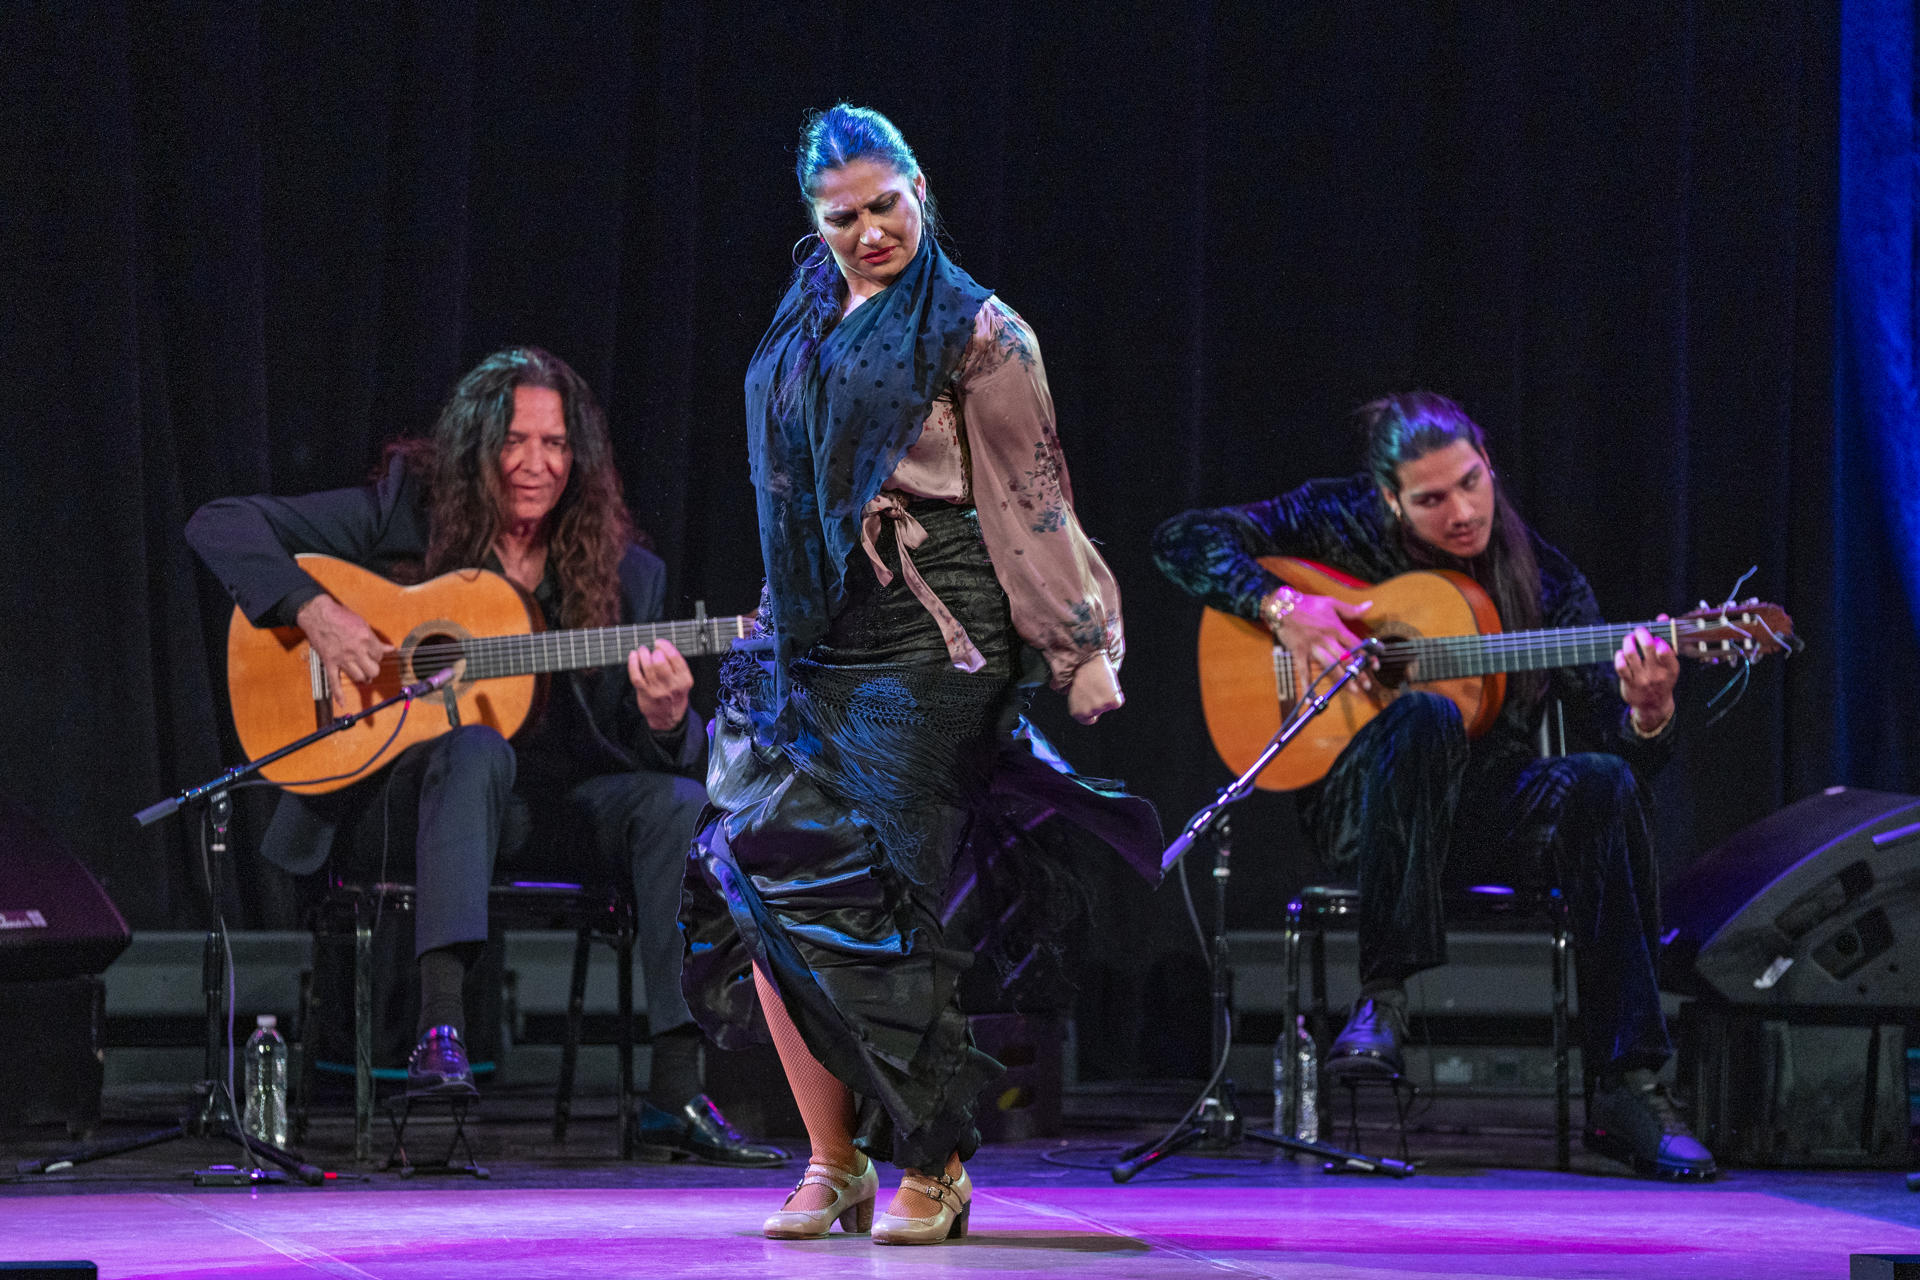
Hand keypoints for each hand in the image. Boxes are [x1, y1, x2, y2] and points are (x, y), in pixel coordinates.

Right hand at [296, 594, 393, 711]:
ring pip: (358, 677)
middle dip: (373, 670)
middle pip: (373, 670)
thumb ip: (375, 639)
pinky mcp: (329, 663)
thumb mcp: (362, 624)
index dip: (378, 656)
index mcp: (366, 639)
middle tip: (370, 667)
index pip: (380, 655)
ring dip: (362, 678)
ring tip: (362, 676)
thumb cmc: (340, 616)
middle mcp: (356, 651)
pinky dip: (339, 694)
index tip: (374, 654)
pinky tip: (343, 703)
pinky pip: (334, 682)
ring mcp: (342, 658)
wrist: (317, 614)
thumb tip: (391, 648)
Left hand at [628, 640, 692, 732]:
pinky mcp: (645, 693)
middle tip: (651, 650)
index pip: (675, 658)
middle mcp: (672, 685)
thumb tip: (662, 646)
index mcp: (684, 680)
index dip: (665, 646)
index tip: (659, 642)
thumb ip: (676, 666)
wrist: (667, 717)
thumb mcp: (683, 682)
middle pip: (660, 662)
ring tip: (642, 650)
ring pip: (647, 667)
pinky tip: (633, 656)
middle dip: (654, 651)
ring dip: (643, 654)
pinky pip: (636, 675)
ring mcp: (657, 690)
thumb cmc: (674, 695)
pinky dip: (633, 663)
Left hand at [1067, 652, 1123, 724]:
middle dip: (1099, 701)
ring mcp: (1100, 708)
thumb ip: (1076, 700)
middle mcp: (1088, 712)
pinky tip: (1108, 683)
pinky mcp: (1112, 701)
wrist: (1085, 661)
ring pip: (1109, 705)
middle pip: (1099, 711)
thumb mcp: (1071, 690)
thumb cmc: (1078, 672)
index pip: (1088, 720)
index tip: (1091, 700)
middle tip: (1095, 688)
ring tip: (1100, 683)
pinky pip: (1118, 701)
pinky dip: (1116, 693)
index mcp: (1076, 712)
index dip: (1091, 709)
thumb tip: (1065, 695)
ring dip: (1107, 696)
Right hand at [1270, 590, 1374, 691]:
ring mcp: (1312, 648)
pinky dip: (1307, 685)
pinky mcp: (1299, 653)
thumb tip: (1370, 605)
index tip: (1376, 665)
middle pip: (1346, 659)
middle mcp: (1326, 640)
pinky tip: (1311, 698)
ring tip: (1352, 691)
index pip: (1355, 644)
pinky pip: (1304, 671)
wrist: (1281, 605)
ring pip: (1330, 667)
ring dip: (1342, 680)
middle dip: (1358, 673)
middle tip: (1367, 685)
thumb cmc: (1307, 604)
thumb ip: (1351, 609)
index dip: (1367, 655)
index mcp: (1335, 628)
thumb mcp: (1331, 603)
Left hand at [1615, 616, 1677, 732]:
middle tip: (1639, 630)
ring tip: (1628, 638)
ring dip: (1627, 641)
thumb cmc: (1662, 678)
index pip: (1666, 649)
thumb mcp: (1669, 663)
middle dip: (1641, 632)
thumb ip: (1667, 639)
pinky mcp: (1629, 683)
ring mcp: (1642, 678)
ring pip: (1631, 653)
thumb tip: (1663, 617)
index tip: (1655, 636)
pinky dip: (1619, 655)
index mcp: (1671, 667)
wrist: (1654, 705)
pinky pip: (1620, 666)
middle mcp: (1657, 673)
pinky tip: (1621, 653)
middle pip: (1647, 646)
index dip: (1658, 638)